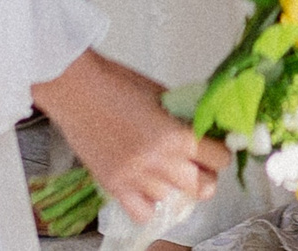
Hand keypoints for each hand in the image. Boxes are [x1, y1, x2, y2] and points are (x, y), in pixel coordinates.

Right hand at [33, 50, 228, 224]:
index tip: (217, 149)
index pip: (219, 159)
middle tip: (199, 164)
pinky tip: (148, 188)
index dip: (221, 153)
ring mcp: (135, 178)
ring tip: (168, 171)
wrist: (76, 89)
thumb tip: (205, 128)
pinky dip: (149, 205)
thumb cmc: (116, 83)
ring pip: (174, 200)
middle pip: (203, 187)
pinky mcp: (113, 186)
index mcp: (174, 135)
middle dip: (206, 175)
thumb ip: (184, 115)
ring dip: (176, 187)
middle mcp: (158, 162)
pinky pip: (143, 213)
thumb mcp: (162, 94)